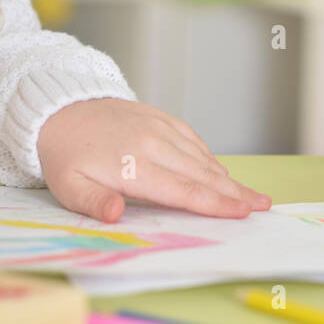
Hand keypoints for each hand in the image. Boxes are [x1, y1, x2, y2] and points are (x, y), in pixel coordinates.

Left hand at [35, 97, 270, 222]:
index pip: (181, 189)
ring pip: (200, 157)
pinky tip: (221, 172)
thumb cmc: (63, 156)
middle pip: (200, 174)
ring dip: (228, 177)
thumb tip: (116, 214)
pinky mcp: (159, 117)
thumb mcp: (67, 186)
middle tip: (264, 206)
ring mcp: (158, 127)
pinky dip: (210, 157)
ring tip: (253, 193)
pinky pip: (192, 139)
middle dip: (234, 192)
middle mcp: (151, 144)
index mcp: (131, 164)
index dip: (213, 203)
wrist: (58, 108)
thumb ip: (93, 202)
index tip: (241, 212)